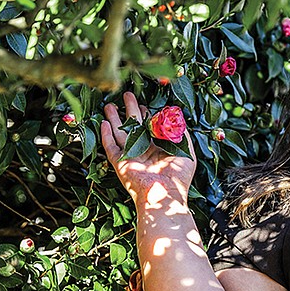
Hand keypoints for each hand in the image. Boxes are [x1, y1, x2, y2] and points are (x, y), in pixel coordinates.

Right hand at [101, 92, 196, 206]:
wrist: (164, 195)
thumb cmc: (178, 177)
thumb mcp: (186, 151)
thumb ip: (182, 134)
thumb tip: (177, 117)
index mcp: (158, 148)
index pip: (149, 127)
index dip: (146, 114)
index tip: (144, 102)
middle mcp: (143, 151)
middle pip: (133, 126)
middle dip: (130, 110)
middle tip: (126, 95)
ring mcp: (130, 157)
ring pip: (119, 133)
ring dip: (114, 119)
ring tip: (109, 104)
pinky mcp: (120, 163)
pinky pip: (110, 147)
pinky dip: (105, 136)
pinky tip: (103, 123)